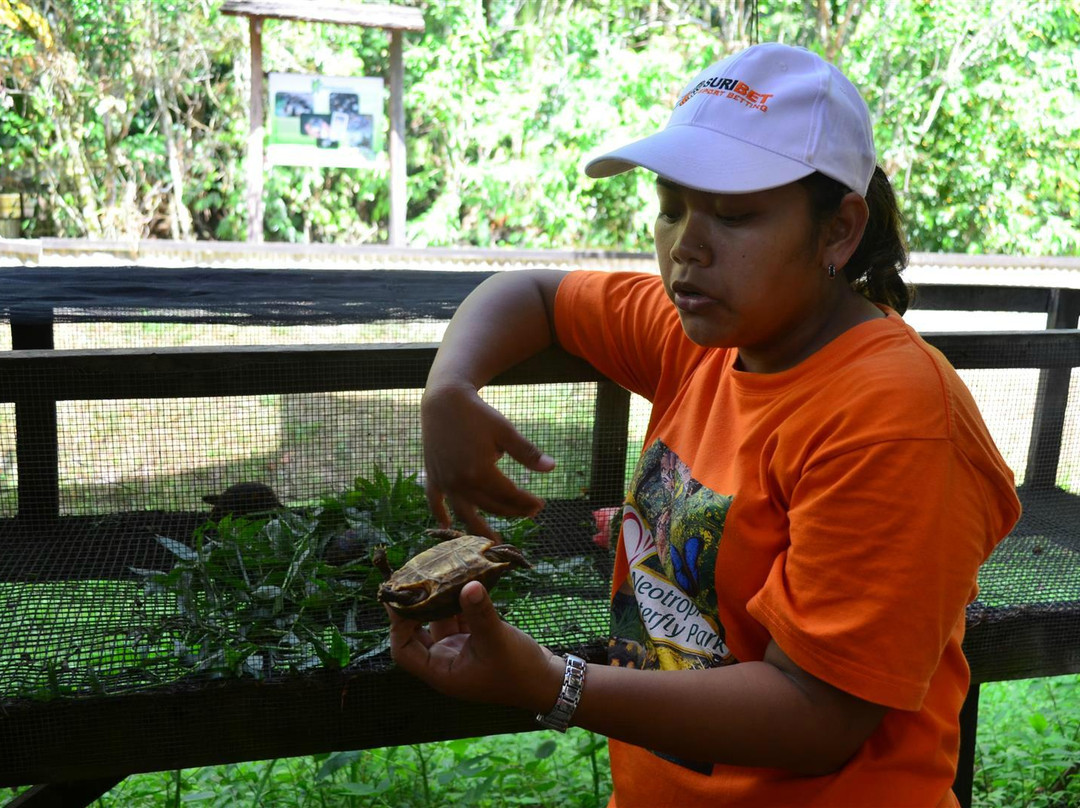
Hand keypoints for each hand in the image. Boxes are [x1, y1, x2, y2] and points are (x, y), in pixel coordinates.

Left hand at [386, 581, 561, 712]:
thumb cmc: (519, 671)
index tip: (400, 597)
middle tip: (411, 580)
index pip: (404, 649)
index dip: (398, 624)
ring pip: (438, 622)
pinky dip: (457, 601)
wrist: (547, 682)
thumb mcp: (497, 639)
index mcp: (442, 671)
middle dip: (414, 608)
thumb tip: (468, 584)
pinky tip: (460, 580)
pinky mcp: (475, 641)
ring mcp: (460, 650)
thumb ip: (480, 612)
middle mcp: (446, 661)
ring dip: (437, 601)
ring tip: (433, 573)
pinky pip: (458, 618)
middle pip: (416, 633)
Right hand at [422, 384, 554, 536]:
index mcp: (480, 473)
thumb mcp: (506, 431)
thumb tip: (552, 468)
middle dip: (512, 511)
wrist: (444, 399)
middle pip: (490, 505)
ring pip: (465, 511)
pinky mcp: (433, 476)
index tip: (541, 505)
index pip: (509, 495)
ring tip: (492, 541)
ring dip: (478, 528)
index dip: (526, 502)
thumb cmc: (478, 414)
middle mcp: (460, 482)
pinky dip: (439, 513)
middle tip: (528, 514)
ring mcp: (445, 481)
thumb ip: (527, 453)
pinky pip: (434, 500)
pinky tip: (446, 525)